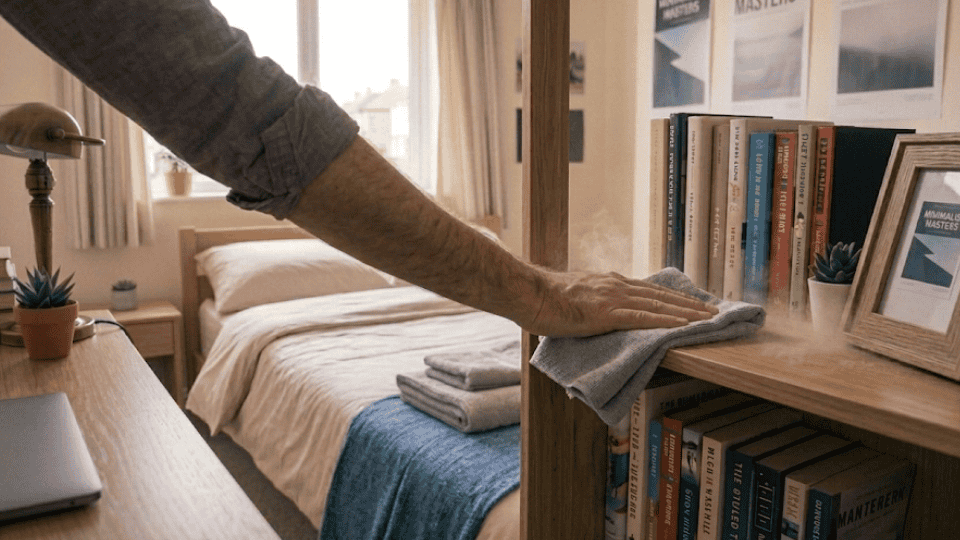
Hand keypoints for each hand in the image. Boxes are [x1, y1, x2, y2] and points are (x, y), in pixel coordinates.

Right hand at [526, 271, 718, 337]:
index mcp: (608, 283)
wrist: (529, 293)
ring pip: (659, 304)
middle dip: (689, 302)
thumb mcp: (573, 298)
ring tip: (708, 318)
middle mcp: (616, 285)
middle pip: (661, 294)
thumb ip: (589, 304)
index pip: (649, 289)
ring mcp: (613, 298)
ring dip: (687, 311)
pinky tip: (684, 325)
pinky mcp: (607, 313)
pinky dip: (667, 321)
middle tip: (713, 309)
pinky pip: (644, 317)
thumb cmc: (543, 299)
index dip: (673, 296)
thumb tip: (592, 315)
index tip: (692, 302)